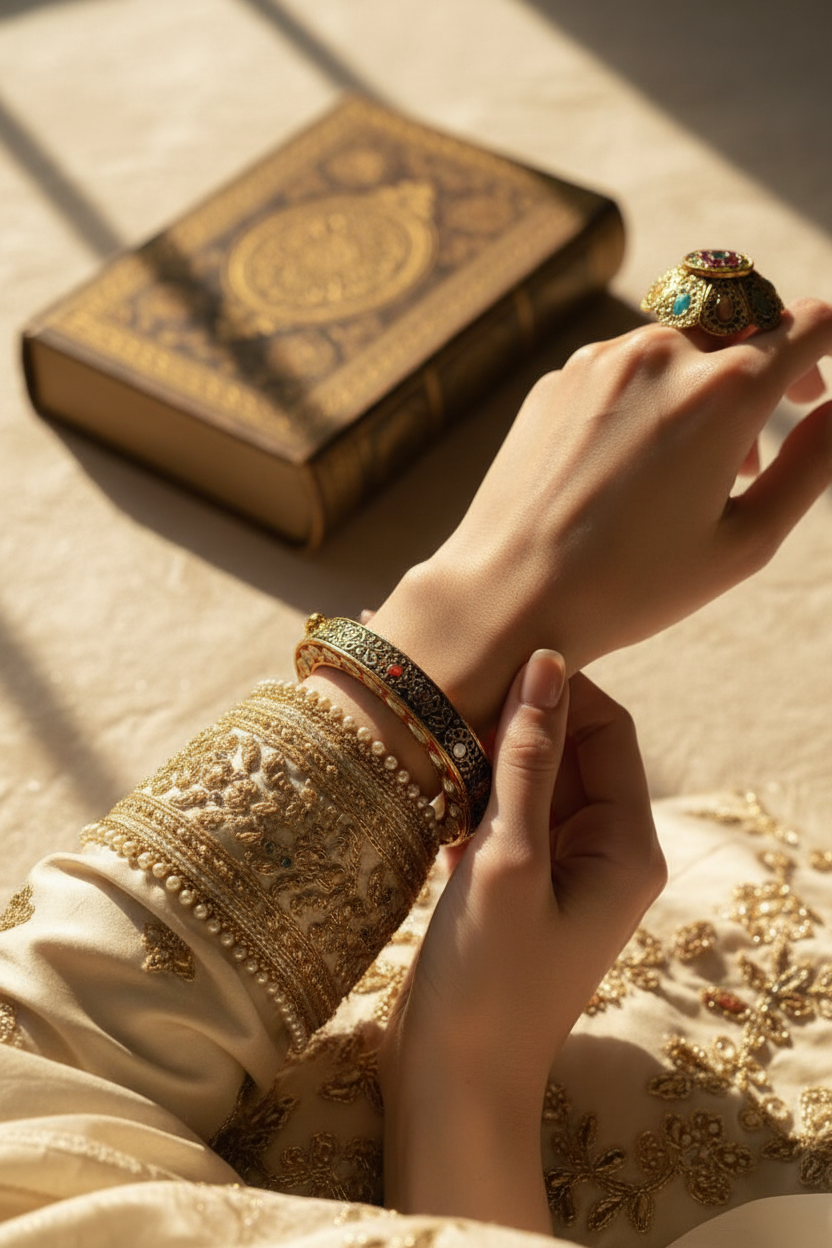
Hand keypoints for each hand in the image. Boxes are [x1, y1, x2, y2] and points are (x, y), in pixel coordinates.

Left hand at [371, 299, 831, 734]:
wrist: (508, 595)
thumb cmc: (630, 585)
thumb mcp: (746, 541)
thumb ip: (813, 464)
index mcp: (723, 391)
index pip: (808, 322)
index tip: (825, 374)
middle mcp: (660, 354)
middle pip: (744, 316)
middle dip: (775, 354)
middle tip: (781, 416)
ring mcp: (599, 361)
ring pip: (680, 340)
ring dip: (709, 378)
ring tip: (704, 462)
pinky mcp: (556, 380)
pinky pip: (623, 365)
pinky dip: (651, 393)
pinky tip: (639, 462)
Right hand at [380, 651, 663, 1230]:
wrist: (452, 1084)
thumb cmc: (487, 980)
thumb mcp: (509, 859)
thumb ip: (529, 758)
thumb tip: (548, 663)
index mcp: (626, 844)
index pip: (606, 729)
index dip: (556, 689)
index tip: (488, 665)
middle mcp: (604, 852)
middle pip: (568, 750)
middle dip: (512, 722)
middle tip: (443, 699)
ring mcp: (560, 871)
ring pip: (528, 782)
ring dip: (483, 760)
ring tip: (425, 740)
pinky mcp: (517, 887)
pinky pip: (502, 817)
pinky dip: (468, 798)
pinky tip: (423, 790)